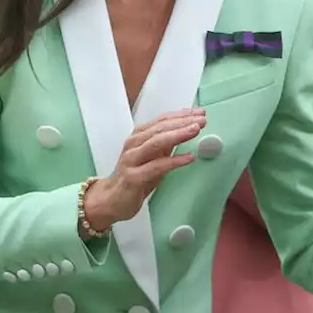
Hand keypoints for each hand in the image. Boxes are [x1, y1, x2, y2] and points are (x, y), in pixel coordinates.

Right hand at [83, 108, 206, 230]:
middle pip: (160, 128)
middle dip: (183, 121)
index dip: (181, 115)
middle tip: (202, 119)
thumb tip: (187, 132)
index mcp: (138, 136)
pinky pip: (156, 166)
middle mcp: (133, 144)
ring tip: (196, 130)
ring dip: (178, 134)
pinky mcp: (133, 177)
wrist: (110, 200)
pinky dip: (174, 161)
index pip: (162, 120)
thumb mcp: (152, 158)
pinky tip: (189, 157)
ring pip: (156, 142)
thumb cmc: (134, 177)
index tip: (200, 112)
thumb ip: (166, 146)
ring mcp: (132, 160)